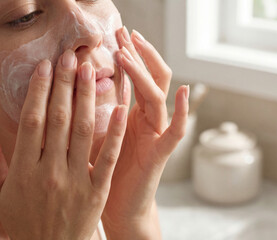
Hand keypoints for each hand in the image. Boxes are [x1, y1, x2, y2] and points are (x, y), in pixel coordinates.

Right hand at [0, 51, 127, 239]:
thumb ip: (10, 163)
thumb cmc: (25, 223)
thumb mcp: (6, 194)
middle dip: (64, 86)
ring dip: (87, 99)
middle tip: (71, 58)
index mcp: (23, 171)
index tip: (46, 68)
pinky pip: (106, 157)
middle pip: (58, 119)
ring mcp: (75, 180)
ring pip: (82, 131)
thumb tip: (12, 134)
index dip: (39, 91)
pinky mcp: (96, 190)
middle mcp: (49, 171)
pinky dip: (113, 132)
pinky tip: (121, 109)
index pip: (32, 121)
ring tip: (91, 72)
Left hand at [101, 27, 188, 239]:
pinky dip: (182, 111)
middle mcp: (148, 119)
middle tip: (125, 33)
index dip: (129, 54)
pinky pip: (177, 130)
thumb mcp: (100, 130)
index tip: (117, 33)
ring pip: (158, 97)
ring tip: (128, 53)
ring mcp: (157, 133)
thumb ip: (101, 107)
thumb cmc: (107, 168)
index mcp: (134, 113)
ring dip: (145, 74)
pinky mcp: (161, 153)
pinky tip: (184, 91)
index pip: (136, 77)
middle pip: (152, 79)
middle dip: (140, 55)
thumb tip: (85, 80)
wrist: (116, 204)